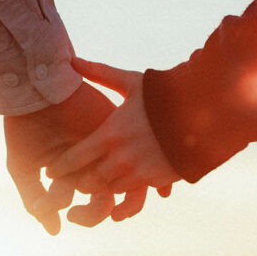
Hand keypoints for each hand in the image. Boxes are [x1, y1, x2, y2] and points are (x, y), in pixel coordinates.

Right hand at [4, 81, 149, 232]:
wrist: (32, 93)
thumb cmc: (25, 129)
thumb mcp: (23, 166)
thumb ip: (35, 199)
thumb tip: (55, 231)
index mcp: (76, 176)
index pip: (88, 208)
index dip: (79, 215)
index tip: (51, 208)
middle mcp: (97, 167)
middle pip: (106, 203)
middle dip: (91, 215)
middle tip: (75, 215)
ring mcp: (110, 152)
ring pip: (126, 189)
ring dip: (120, 205)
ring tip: (102, 205)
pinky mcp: (119, 134)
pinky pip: (141, 163)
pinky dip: (143, 184)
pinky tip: (128, 190)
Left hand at [46, 58, 179, 193]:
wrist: (206, 111)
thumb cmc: (165, 94)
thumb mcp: (131, 82)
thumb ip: (100, 73)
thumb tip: (71, 60)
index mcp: (109, 134)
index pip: (73, 159)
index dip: (59, 168)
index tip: (51, 171)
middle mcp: (120, 158)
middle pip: (88, 181)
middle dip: (79, 182)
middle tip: (72, 181)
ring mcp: (138, 172)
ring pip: (109, 190)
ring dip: (101, 188)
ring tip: (96, 183)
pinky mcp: (155, 180)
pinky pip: (131, 195)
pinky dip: (123, 191)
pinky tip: (120, 184)